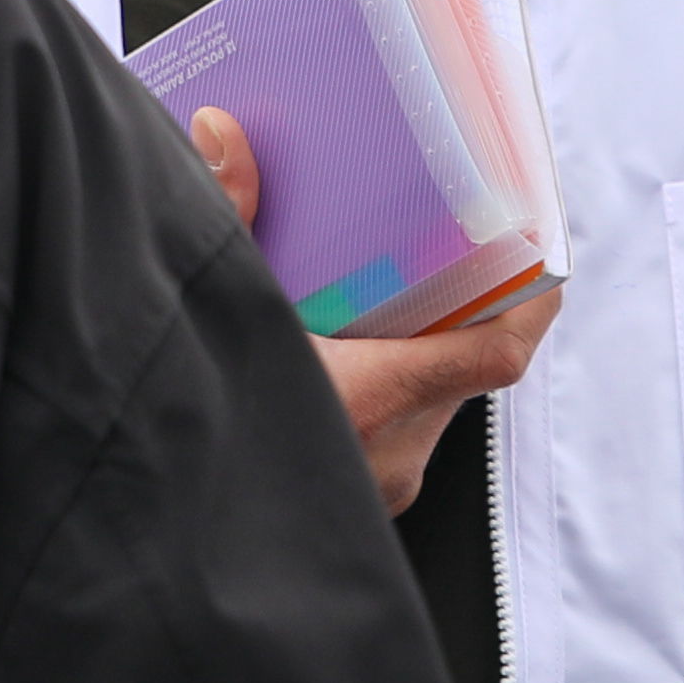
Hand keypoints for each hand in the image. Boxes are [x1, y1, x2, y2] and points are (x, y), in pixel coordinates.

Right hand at [184, 106, 558, 512]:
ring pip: (422, 406)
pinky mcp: (345, 508)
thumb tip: (223, 131)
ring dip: (410, 351)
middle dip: (457, 308)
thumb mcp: (209, 308)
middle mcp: (388, 455)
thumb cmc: (180, 439)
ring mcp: (370, 490)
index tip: (542, 253)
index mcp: (373, 402)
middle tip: (445, 244)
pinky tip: (327, 349)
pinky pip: (387, 435)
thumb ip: (224, 216)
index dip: (532, 300)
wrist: (140, 551)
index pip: (497, 352)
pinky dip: (375, 387)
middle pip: (461, 370)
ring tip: (376, 291)